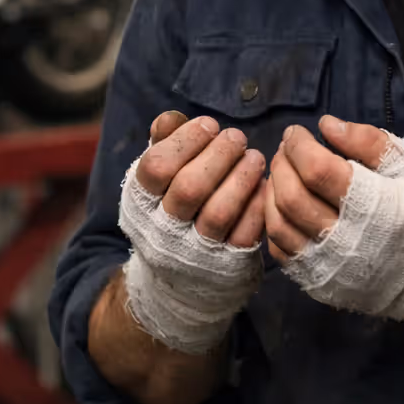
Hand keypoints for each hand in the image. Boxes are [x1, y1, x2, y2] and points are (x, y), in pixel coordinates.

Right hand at [116, 111, 267, 353]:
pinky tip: (263, 185)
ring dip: (242, 178)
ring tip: (255, 157)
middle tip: (237, 137)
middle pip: (190, 187)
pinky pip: (245, 233)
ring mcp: (194, 252)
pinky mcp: (225, 266)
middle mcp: (162, 230)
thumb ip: (163, 145)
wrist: (178, 284)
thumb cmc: (172, 212)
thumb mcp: (159, 181)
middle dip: (219, 155)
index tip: (209, 125)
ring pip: (220, 212)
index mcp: (140, 202)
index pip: (156, 166)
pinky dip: (257, 205)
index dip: (186, 140)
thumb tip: (170, 118)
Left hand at [267, 116, 403, 360]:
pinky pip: (284, 255)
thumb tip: (326, 125)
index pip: (317, 170)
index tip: (297, 132)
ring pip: (279, 228)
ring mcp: (335, 269)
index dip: (298, 145)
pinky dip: (275, 226)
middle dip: (282, 165)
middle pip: (291, 198)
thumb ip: (371, 141)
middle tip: (286, 149)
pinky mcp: (326, 287)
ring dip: (271, 195)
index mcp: (378, 207)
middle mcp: (351, 241)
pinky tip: (284, 208)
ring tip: (282, 174)